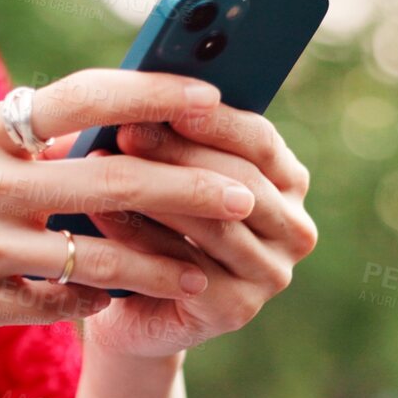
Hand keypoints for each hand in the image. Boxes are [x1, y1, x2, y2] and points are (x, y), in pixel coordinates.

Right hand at [0, 70, 261, 352]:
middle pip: (113, 181)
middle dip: (190, 189)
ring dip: (159, 268)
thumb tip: (90, 127)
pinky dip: (93, 304)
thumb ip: (8, 140)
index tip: (210, 100)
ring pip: (98, 259)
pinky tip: (115, 304)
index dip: (154, 97)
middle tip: (244, 195)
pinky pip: (58, 305)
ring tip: (202, 276)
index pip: (84, 98)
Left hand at [77, 107, 318, 358]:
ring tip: (104, 166)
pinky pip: (186, 267)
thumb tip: (144, 88)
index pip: (261, 141)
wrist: (136, 305)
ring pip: (214, 224)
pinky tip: (103, 215)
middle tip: (126, 131)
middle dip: (179, 153)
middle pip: (240, 180)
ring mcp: (272, 274)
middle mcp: (294, 229)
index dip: (214, 120)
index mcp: (288, 182)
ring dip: (156, 192)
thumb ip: (174, 134)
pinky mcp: (239, 309)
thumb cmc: (152, 223)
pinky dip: (141, 238)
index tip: (166, 100)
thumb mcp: (169, 172)